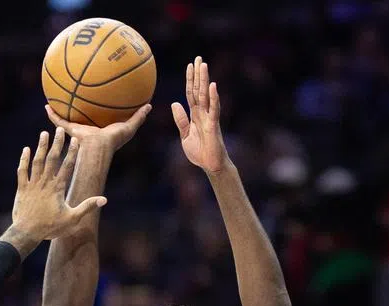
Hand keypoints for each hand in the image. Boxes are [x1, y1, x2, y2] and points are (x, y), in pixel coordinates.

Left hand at [7, 128, 105, 248]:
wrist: (26, 233)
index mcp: (58, 188)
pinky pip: (22, 171)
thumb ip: (87, 207)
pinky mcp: (22, 189)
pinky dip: (24, 160)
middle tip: (60, 129)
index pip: (67, 166)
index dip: (72, 151)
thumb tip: (104, 200)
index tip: (75, 139)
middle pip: (52, 159)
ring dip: (41, 147)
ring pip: (37, 161)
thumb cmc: (50, 227)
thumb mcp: (72, 219)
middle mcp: (45, 183)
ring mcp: (32, 185)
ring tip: (44, 133)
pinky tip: (26, 150)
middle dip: (56, 143)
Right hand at [44, 104, 150, 152]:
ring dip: (61, 110)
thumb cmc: (114, 141)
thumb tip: (149, 105)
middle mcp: (87, 128)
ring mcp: (77, 130)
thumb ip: (139, 117)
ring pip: (67, 118)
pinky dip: (52, 114)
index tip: (95, 98)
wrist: (99, 148)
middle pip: (81, 115)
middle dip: (77, 107)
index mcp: (100, 128)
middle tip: (74, 94)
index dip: (97, 109)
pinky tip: (47, 105)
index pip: (98, 117)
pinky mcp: (69, 130)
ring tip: (55, 99)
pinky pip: (58, 121)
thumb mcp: (129, 126)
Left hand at [172, 56, 229, 173]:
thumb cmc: (200, 152)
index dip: (189, 80)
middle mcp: (203, 113)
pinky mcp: (214, 125)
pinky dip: (213, 97)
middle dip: (198, 74)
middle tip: (198, 57)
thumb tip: (174, 103)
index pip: (191, 94)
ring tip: (203, 65)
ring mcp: (209, 117)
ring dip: (204, 80)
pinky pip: (214, 109)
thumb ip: (180, 120)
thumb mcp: (184, 135)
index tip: (189, 65)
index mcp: (195, 115)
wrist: (211, 166)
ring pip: (206, 95)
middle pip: (199, 90)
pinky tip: (212, 85)